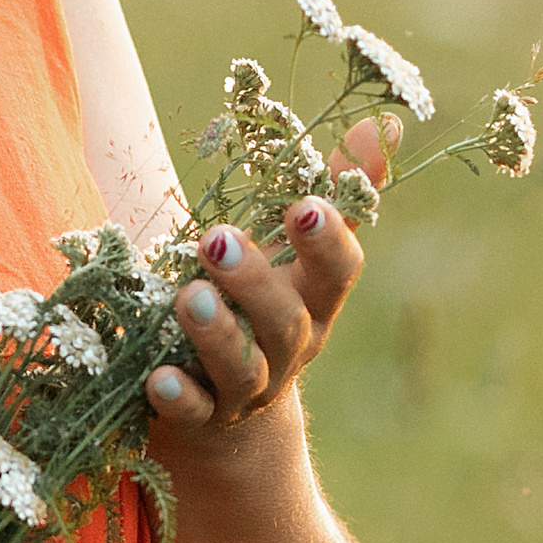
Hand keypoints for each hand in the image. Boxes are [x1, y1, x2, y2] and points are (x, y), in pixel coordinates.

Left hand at [148, 112, 396, 441]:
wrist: (225, 417)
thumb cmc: (258, 307)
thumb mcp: (295, 254)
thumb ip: (334, 190)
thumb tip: (384, 122)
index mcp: (313, 301)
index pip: (337, 273)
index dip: (326, 243)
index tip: (306, 204)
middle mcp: (288, 348)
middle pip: (285, 321)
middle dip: (255, 282)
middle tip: (217, 240)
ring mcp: (246, 390)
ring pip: (242, 368)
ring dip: (216, 334)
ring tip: (188, 296)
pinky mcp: (202, 420)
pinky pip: (194, 413)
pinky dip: (178, 397)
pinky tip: (158, 377)